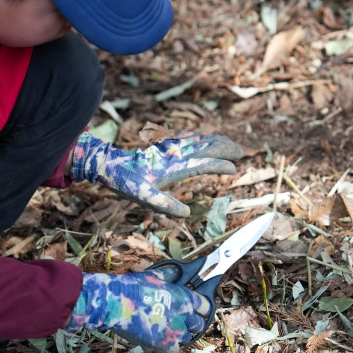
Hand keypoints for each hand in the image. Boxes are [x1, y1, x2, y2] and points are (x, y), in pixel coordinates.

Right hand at [66, 270, 212, 352]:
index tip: (195, 308)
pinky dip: (166, 348)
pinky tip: (158, 342)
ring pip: (185, 339)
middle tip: (179, 321)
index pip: (205, 306)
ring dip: (178, 335)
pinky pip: (171, 351)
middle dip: (190, 323)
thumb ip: (169, 276)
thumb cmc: (133, 286)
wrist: (116, 303)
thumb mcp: (154, 276)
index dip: (200, 307)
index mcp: (185, 298)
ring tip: (167, 331)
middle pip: (197, 325)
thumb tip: (176, 272)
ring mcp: (174, 333)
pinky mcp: (162, 347)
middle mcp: (184, 317)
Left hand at [70, 131, 242, 216]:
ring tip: (232, 146)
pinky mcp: (166, 145)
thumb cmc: (127, 183)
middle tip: (242, 153)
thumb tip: (186, 214)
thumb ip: (166, 205)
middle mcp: (176, 154)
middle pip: (207, 146)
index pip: (204, 163)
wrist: (110, 164)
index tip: (234, 169)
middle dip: (226, 148)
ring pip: (200, 140)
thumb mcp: (144, 198)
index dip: (220, 165)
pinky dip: (203, 138)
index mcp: (174, 167)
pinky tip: (207, 140)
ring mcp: (171, 147)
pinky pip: (190, 138)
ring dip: (218, 141)